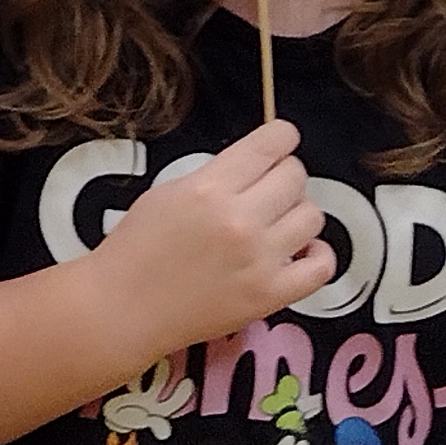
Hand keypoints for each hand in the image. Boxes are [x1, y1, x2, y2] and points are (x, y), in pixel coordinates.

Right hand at [90, 118, 332, 356]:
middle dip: (284, 175)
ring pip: (312, 216)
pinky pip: (321, 267)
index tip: (281, 141)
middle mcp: (239, 221)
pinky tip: (299, 251)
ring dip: (297, 212)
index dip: (282, 136)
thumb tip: (255, 166)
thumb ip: (214, 176)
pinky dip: (318, 254)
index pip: (271, 144)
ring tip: (278, 221)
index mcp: (208, 189)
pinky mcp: (270, 295)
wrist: (123, 308)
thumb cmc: (135, 250)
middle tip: (269, 187)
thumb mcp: (166, 193)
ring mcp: (259, 260)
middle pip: (296, 177)